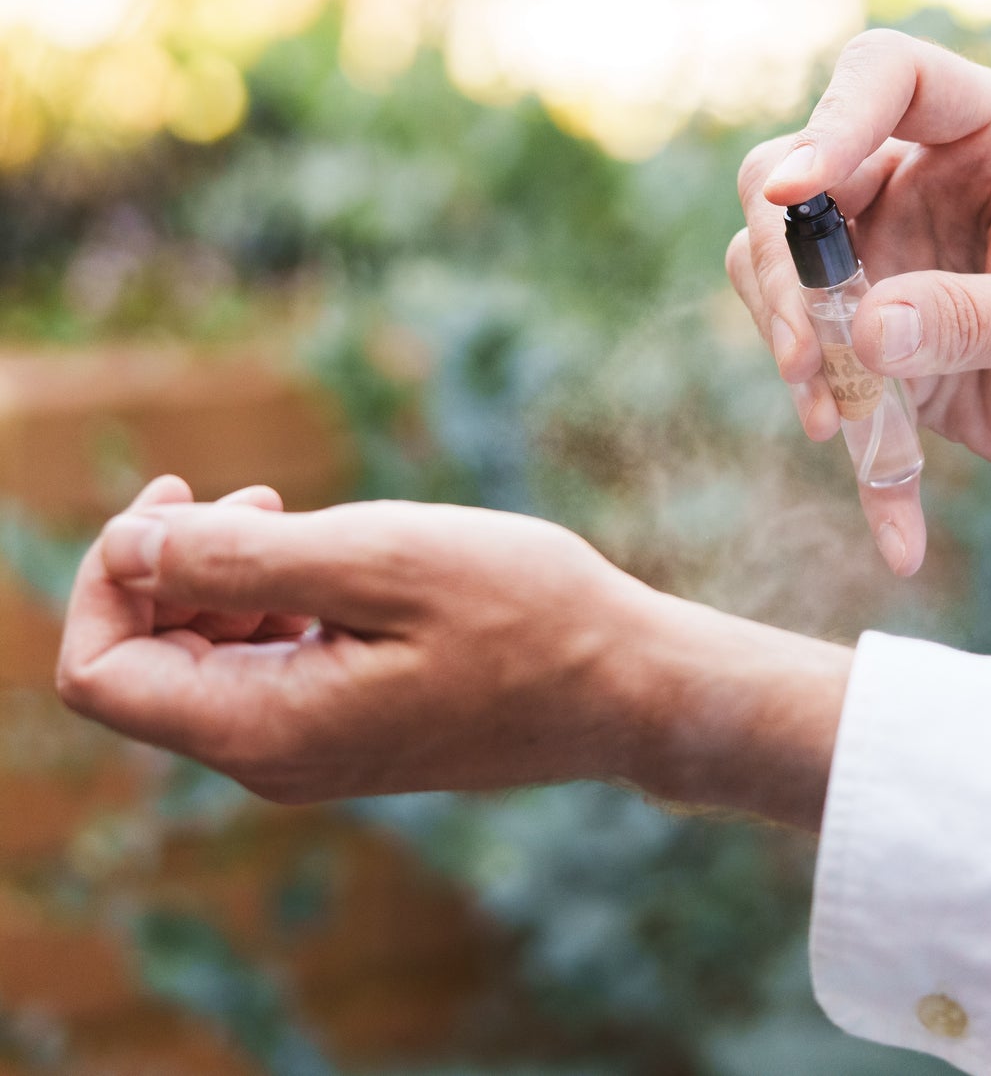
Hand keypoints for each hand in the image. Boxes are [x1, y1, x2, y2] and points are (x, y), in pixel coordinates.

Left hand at [56, 480, 849, 825]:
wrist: (627, 686)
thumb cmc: (526, 615)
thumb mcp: (383, 559)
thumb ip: (244, 557)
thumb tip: (131, 546)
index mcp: (267, 727)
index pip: (101, 670)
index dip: (110, 574)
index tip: (175, 499)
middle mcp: (272, 758)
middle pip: (146, 666)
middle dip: (171, 569)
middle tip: (254, 493)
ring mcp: (312, 751)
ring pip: (205, 662)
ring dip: (226, 579)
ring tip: (301, 518)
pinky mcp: (350, 731)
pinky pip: (265, 668)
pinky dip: (273, 605)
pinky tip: (336, 563)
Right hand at [730, 30, 990, 587]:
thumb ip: (981, 316)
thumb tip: (864, 330)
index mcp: (984, 136)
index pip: (887, 77)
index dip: (833, 121)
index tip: (801, 196)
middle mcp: (914, 183)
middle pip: (788, 179)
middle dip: (783, 264)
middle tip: (805, 353)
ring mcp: (881, 259)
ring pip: (772, 269)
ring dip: (787, 343)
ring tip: (835, 422)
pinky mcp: (870, 340)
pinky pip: (814, 372)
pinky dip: (843, 443)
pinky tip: (901, 537)